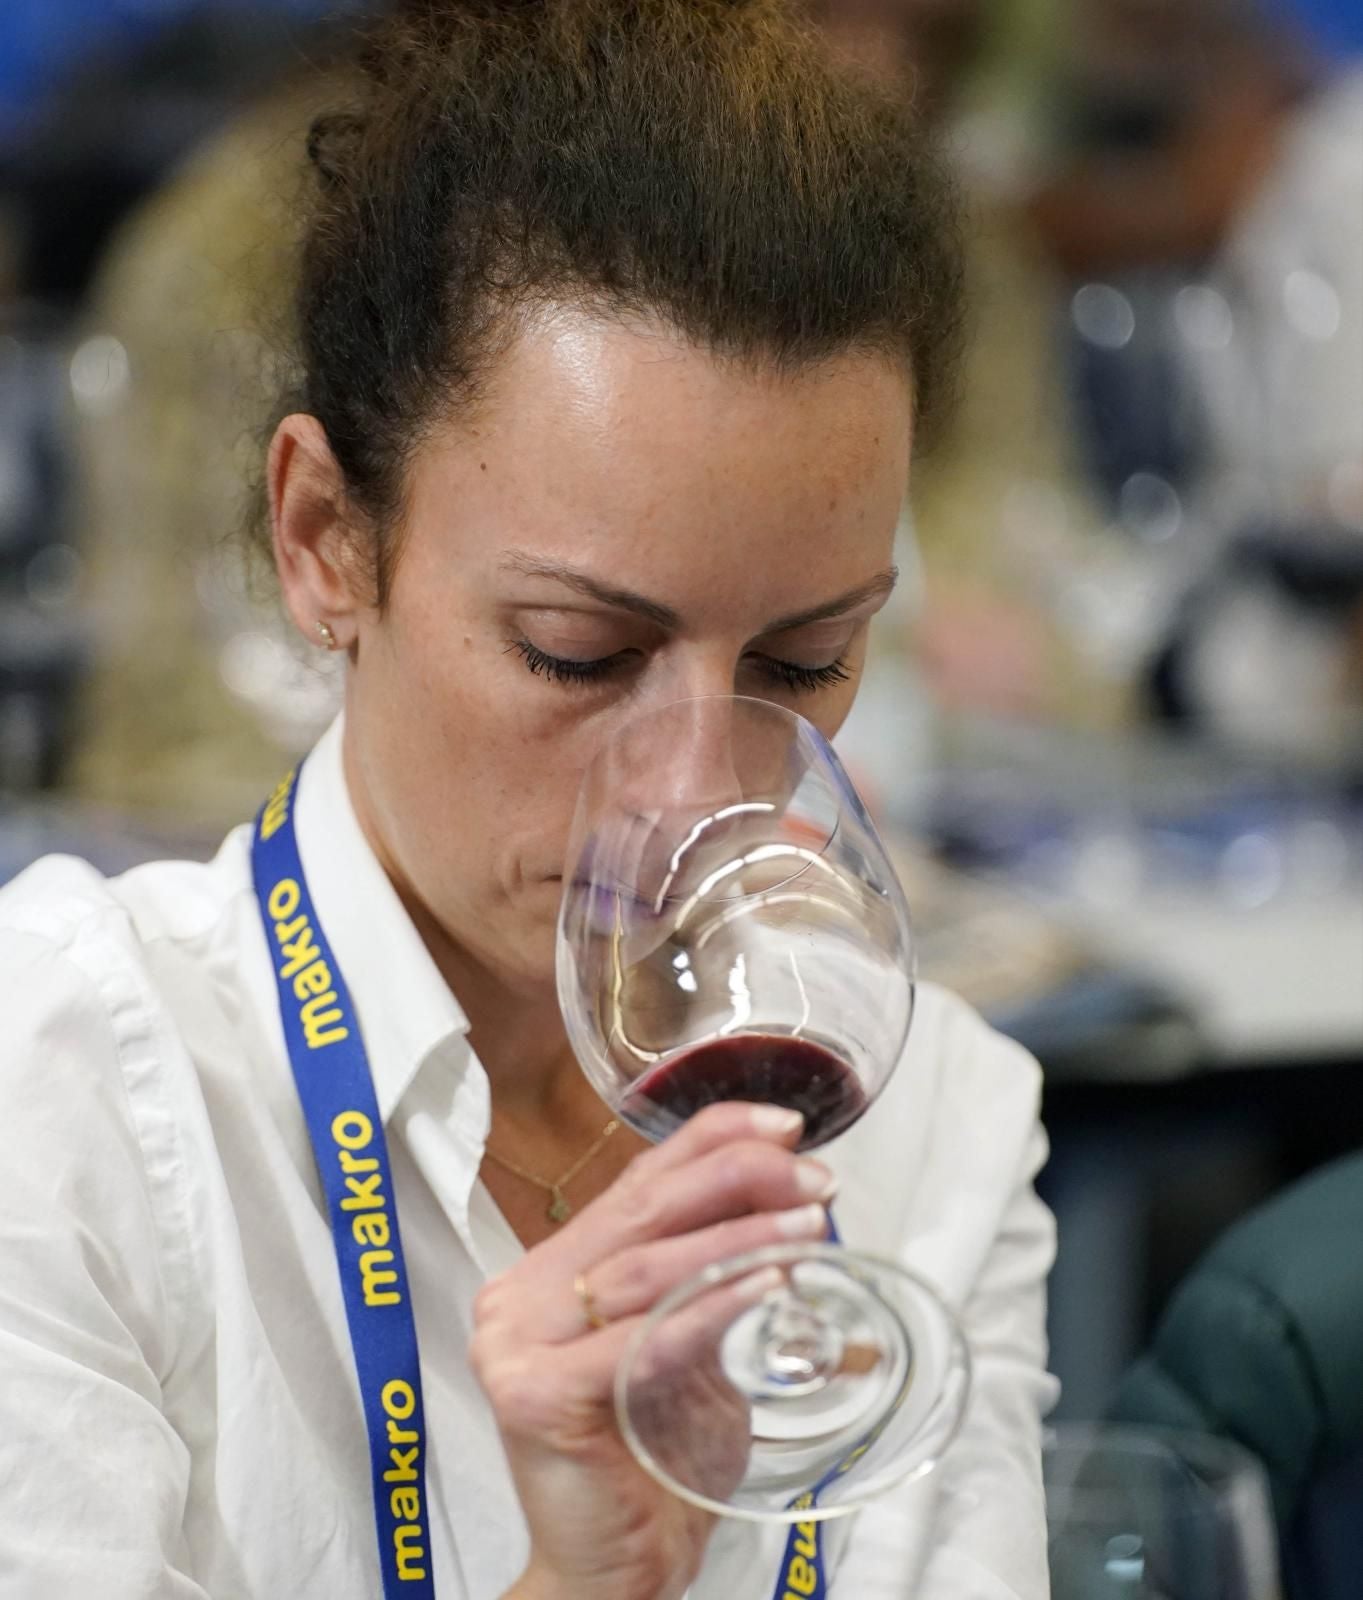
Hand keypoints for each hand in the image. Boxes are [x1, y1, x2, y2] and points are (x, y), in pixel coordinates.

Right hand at [473, 1102, 836, 1599]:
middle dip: (737, 1179)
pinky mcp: (531, 1394)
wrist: (616, 1571)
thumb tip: (792, 1210)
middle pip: (641, 1209)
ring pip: (644, 1267)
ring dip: (738, 1238)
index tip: (786, 1126)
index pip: (637, 1180)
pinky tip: (765, 1284)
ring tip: (808, 1228)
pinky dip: (708, 1306)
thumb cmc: (653, 1460)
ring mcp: (516, 1341)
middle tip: (811, 1179)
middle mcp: (521, 1293)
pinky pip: (636, 1338)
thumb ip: (709, 1280)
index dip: (712, 1140)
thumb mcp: (688, 1347)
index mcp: (552, 1270)